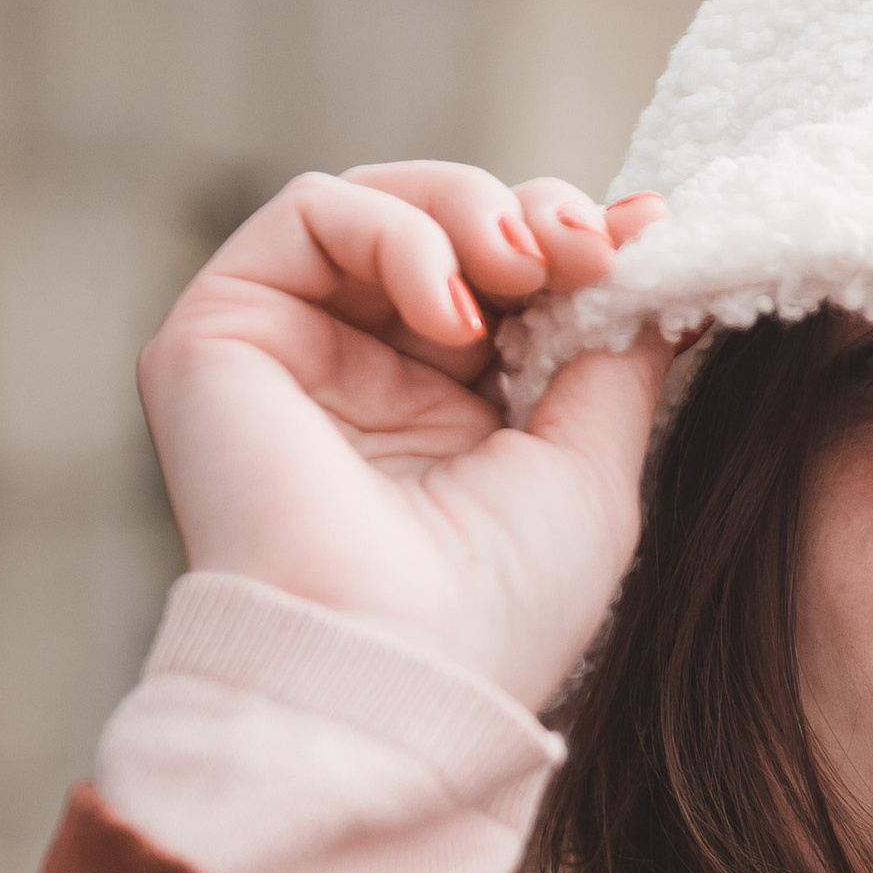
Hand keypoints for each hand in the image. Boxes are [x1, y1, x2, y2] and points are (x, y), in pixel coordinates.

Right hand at [136, 165, 673, 714]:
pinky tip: (450, 311)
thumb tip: (655, 239)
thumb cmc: (500, 604)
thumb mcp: (594, 460)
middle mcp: (363, 378)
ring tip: (522, 267)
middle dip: (528, 214)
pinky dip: (396, 231)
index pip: (504, 278)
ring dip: (468, 208)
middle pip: (444, 225)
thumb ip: (618, 347)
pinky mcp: (218, 334)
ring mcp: (289, 354)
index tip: (643, 236)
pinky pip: (307, 212)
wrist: (396, 670)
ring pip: (376, 202)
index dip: (571, 240)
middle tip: (586, 249)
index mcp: (448, 415)